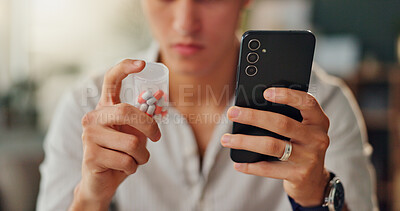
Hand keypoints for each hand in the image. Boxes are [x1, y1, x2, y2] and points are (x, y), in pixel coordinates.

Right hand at [70, 60, 160, 209]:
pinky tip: (122, 168)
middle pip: (127, 111)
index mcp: (105, 108)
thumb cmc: (120, 154)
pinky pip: (126, 161)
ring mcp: (89, 136)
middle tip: (157, 137)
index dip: (125, 68)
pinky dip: (133, 167)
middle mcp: (93, 118)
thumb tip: (160, 100)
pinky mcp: (90, 156)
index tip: (142, 64)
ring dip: (142, 156)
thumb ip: (143, 119)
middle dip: (149, 126)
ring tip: (134, 159)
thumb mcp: (134, 134)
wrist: (101, 182)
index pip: (111, 80)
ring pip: (132, 143)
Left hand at [221, 87, 330, 206]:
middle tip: (232, 113)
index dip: (287, 96)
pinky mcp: (299, 175)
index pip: (306, 102)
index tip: (265, 93)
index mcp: (319, 121)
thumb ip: (287, 117)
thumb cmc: (300, 145)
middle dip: (253, 116)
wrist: (313, 180)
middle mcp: (317, 138)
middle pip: (282, 123)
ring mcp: (309, 157)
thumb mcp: (302, 129)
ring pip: (272, 146)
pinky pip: (269, 169)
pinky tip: (237, 163)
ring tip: (226, 139)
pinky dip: (250, 166)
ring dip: (245, 141)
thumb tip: (250, 107)